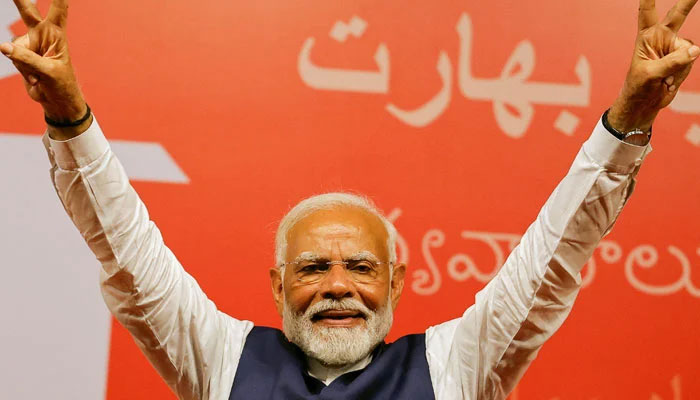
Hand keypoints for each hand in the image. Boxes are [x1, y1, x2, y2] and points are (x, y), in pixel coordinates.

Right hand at [0, 0, 85, 121]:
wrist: (55, 99)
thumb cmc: (60, 84)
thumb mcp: (48, 72)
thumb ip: (27, 58)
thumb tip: (3, 47)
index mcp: (57, 34)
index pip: (59, 10)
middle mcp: (43, 34)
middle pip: (28, 11)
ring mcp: (30, 43)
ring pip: (15, 45)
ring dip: (24, 63)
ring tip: (39, 75)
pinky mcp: (20, 53)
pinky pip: (12, 56)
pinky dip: (21, 69)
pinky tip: (34, 77)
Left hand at [609, 0, 697, 132]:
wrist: (645, 102)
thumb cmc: (639, 86)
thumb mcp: (650, 74)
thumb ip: (672, 61)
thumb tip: (696, 50)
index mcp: (646, 36)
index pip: (647, 13)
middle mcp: (661, 37)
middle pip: (678, 15)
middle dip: (689, 1)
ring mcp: (674, 47)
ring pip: (688, 49)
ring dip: (679, 67)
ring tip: (664, 78)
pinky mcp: (684, 57)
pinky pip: (691, 60)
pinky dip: (682, 73)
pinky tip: (670, 80)